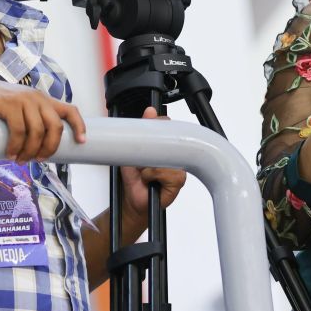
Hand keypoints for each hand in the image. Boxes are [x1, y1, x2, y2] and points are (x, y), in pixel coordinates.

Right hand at [0, 78, 85, 162]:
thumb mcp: (19, 110)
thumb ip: (30, 121)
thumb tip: (40, 149)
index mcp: (44, 100)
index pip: (70, 110)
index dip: (79, 126)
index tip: (82, 142)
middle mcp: (37, 97)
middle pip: (55, 126)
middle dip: (49, 148)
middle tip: (38, 160)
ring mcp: (23, 99)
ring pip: (37, 131)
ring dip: (30, 151)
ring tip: (19, 160)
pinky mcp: (8, 104)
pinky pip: (19, 130)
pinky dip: (16, 146)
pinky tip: (11, 154)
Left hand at [120, 107, 186, 224]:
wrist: (132, 200)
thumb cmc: (134, 178)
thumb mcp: (132, 151)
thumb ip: (142, 131)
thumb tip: (150, 111)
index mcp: (165, 146)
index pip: (169, 126)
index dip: (160, 125)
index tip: (150, 127)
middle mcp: (174, 156)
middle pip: (173, 140)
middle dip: (156, 149)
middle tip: (142, 162)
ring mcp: (178, 168)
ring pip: (168, 159)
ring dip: (151, 167)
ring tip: (145, 174)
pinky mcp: (178, 181)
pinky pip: (169, 173)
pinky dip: (155, 175)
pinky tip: (151, 181)